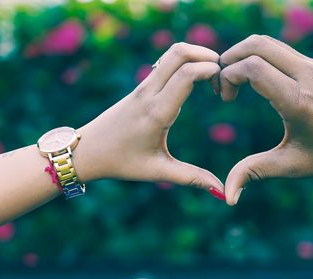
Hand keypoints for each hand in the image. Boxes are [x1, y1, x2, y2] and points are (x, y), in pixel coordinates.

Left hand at [77, 42, 224, 193]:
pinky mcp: (141, 86)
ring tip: (213, 75)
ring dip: (196, 55)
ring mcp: (143, 86)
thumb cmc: (121, 163)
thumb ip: (192, 178)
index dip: (210, 70)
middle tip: (224, 73)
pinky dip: (185, 61)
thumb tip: (222, 192)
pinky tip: (197, 78)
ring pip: (172, 53)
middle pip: (179, 52)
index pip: (186, 74)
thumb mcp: (158, 172)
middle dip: (206, 55)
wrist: (87, 150)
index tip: (225, 85)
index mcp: (156, 112)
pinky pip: (166, 62)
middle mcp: (149, 93)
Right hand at [218, 35, 312, 202]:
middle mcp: (308, 76)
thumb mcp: (295, 165)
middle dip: (230, 58)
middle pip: (257, 45)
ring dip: (246, 55)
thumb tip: (228, 196)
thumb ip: (256, 172)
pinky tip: (259, 82)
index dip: (228, 76)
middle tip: (222, 83)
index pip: (252, 68)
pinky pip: (284, 51)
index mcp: (299, 101)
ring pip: (270, 43)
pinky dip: (263, 58)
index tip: (225, 99)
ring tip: (237, 81)